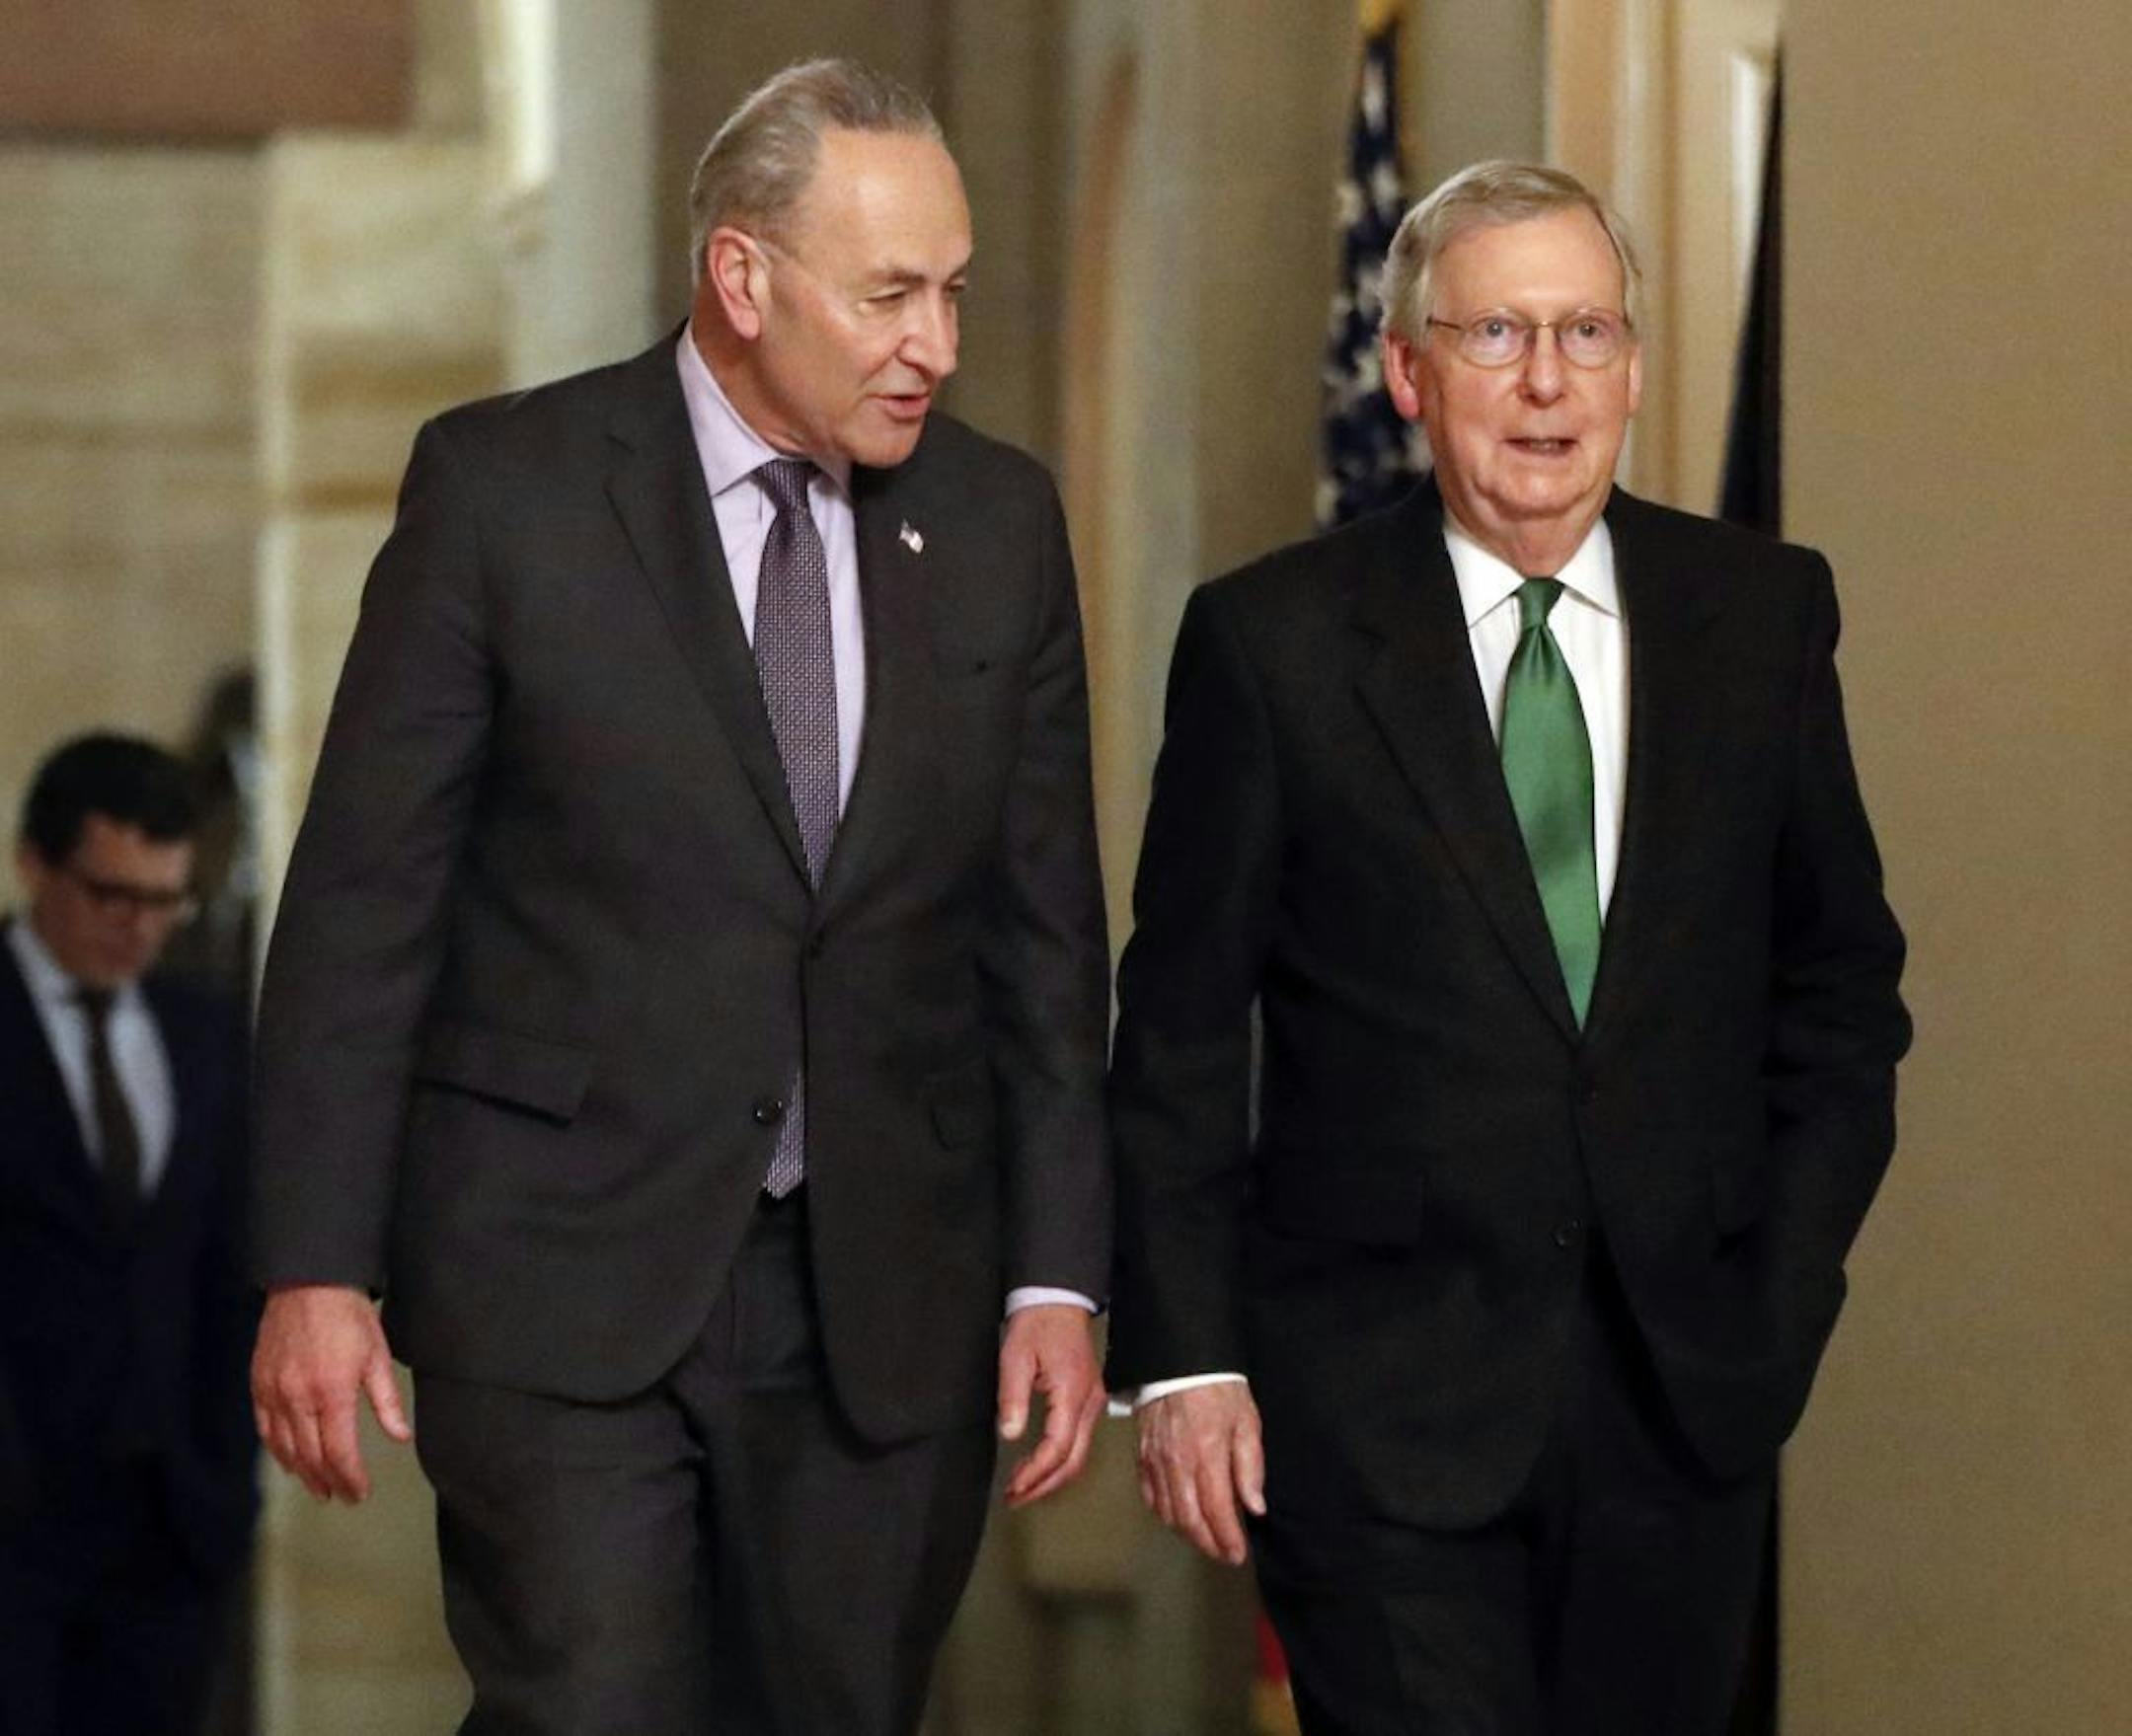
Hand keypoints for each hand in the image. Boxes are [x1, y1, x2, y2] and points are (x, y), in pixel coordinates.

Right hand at [251, 1284, 411, 1503]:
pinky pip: (264, 1428)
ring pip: (284, 1447)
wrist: (309, 1283)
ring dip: (302, 1473)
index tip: (359, 1493)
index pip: (339, 1452)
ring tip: (319, 1487)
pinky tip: (288, 1461)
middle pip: (311, 1455)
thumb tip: (401, 1437)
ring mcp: (274, 1392)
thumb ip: (386, 1401)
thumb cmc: (349, 1317)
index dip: (350, 1479)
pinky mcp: (258, 1384)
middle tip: (340, 1497)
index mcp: (332, 1392)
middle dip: (328, 1481)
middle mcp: (298, 1398)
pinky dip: (276, 1450)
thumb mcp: (378, 1355)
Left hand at [996, 1303, 1104, 1506]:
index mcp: (1072, 1394)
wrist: (1059, 1301)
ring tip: (1021, 1489)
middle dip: (1045, 1486)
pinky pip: (1079, 1443)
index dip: (1035, 1473)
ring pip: (1079, 1456)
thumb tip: (1009, 1435)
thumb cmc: (1036, 1326)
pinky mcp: (1089, 1401)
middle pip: (1074, 1461)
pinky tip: (1038, 1466)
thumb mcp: (1015, 1356)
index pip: (1057, 1447)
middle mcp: (1090, 1404)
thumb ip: (1012, 1397)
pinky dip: (1059, 1462)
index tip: (1012, 1488)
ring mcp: (1093, 1403)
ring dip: (1052, 1477)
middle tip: (1015, 1499)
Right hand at [1135, 1381, 1264, 1564]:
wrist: (1178, 1359)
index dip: (1228, 1539)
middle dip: (1209, 1544)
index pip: (1217, 1511)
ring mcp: (1156, 1462)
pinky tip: (1177, 1517)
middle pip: (1190, 1520)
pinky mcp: (1142, 1456)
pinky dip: (1163, 1514)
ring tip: (1206, 1539)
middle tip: (1224, 1555)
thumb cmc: (1219, 1390)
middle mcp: (1178, 1465)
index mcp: (1208, 1456)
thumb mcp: (1247, 1422)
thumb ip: (1251, 1466)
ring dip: (1188, 1533)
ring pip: (1168, 1513)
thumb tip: (1255, 1508)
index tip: (1238, 1555)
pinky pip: (1150, 1496)